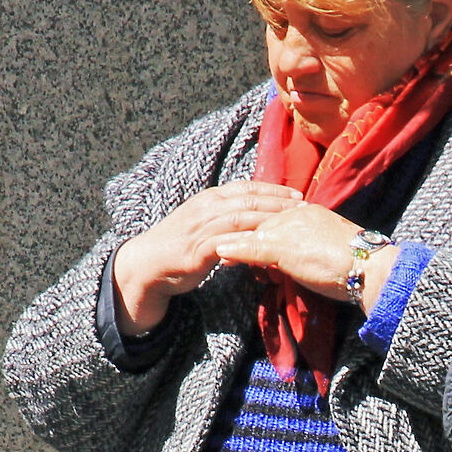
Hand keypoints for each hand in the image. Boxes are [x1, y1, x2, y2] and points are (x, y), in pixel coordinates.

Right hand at [112, 182, 303, 332]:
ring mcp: (201, 228)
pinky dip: (249, 243)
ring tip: (292, 225)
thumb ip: (225, 216)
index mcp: (209, 198)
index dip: (274, 189)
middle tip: (304, 207)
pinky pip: (228, 243)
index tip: (297, 194)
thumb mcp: (202, 222)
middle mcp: (206, 208)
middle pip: (249, 200)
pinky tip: (268, 246)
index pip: (247, 187)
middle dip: (279, 202)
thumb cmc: (178, 244)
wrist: (147, 263)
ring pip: (241, 218)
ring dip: (270, 220)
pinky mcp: (198, 250)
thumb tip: (252, 213)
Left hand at [213, 204, 398, 306]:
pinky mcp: (284, 246)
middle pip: (258, 221)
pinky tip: (219, 255)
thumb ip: (310, 250)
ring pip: (252, 233)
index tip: (237, 232)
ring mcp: (289, 229)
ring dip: (232, 242)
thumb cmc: (356, 266)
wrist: (371, 268)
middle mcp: (297, 214)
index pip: (273, 216)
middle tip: (217, 241)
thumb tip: (300, 259)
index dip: (254, 226)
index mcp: (308, 213)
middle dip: (238, 232)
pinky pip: (253, 247)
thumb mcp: (328, 252)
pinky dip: (234, 250)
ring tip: (212, 251)